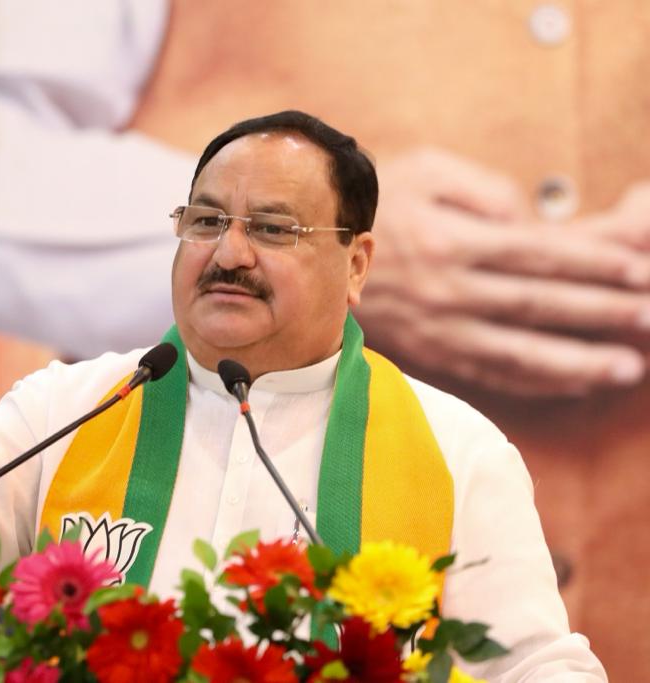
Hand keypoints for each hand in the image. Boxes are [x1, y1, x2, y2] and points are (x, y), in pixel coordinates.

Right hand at [355, 148, 649, 396]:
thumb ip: (484, 190)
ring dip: (576, 361)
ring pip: (516, 351)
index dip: (591, 262)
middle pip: (536, 305)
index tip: (638, 268)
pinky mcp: (428, 352)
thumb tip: (530, 221)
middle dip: (601, 312)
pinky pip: (486, 374)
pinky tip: (570, 384)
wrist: (309, 247)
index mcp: (449, 242)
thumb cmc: (375, 200)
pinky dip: (532, 383)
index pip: (535, 254)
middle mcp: (446, 291)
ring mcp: (436, 329)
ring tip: (626, 367)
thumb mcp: (425, 170)